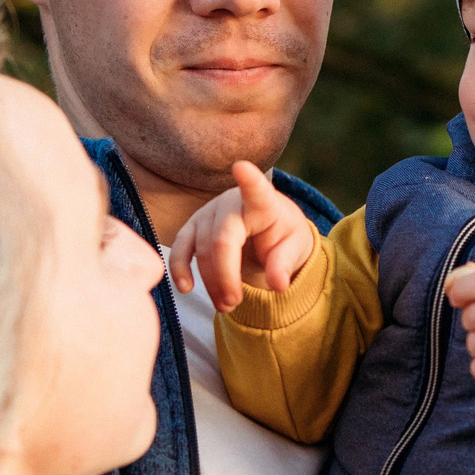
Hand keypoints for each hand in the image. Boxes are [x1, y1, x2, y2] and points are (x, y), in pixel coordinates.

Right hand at [168, 162, 317, 311]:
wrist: (266, 231)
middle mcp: (231, 203)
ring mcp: (208, 213)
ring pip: (201, 250)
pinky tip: (186, 287)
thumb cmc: (283, 236)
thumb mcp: (295, 249)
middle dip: (225, 276)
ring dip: (211, 282)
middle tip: (234, 304)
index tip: (242, 167)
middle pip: (221, 240)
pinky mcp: (192, 227)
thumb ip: (286, 264)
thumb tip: (278, 284)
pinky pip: (180, 248)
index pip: (256, 191)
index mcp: (263, 203)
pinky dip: (180, 268)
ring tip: (227, 306)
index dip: (249, 180)